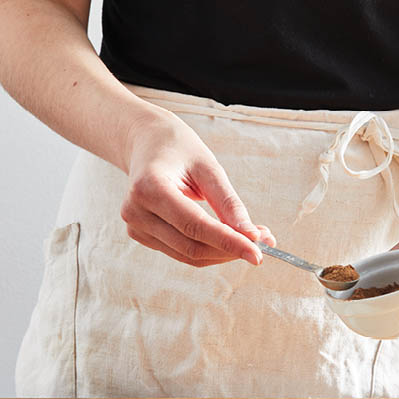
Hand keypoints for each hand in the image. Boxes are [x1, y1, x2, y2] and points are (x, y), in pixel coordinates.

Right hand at [120, 108, 274, 266]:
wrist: (148, 143)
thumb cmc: (179, 149)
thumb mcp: (208, 168)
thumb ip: (228, 203)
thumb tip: (251, 235)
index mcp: (149, 188)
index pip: (195, 226)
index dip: (228, 242)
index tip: (258, 252)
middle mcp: (135, 211)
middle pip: (191, 246)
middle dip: (231, 249)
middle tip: (264, 241)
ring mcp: (135, 226)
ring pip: (188, 255)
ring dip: (223, 252)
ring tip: (251, 238)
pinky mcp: (141, 235)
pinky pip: (181, 252)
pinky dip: (209, 250)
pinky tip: (226, 238)